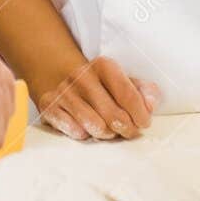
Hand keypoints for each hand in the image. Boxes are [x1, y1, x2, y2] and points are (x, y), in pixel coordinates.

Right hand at [37, 56, 159, 141]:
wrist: (60, 75)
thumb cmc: (100, 85)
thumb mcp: (124, 81)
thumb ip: (144, 91)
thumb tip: (151, 105)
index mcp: (104, 66)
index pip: (128, 95)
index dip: (140, 114)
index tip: (144, 123)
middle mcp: (82, 76)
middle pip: (113, 116)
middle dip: (126, 128)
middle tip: (129, 131)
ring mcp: (64, 91)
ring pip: (95, 127)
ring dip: (106, 133)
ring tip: (109, 130)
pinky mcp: (49, 105)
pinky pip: (74, 131)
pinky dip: (84, 134)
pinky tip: (87, 128)